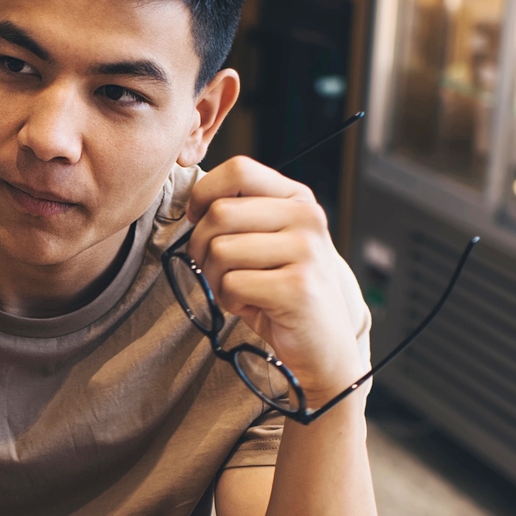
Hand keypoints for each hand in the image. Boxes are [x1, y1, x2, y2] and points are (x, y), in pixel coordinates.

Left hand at [186, 156, 369, 406]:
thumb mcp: (267, 242)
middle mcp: (307, 218)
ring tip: (240, 290)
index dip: (204, 193)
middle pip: (220, 213)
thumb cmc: (283, 292)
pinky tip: (252, 306)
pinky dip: (229, 301)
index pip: (239, 169)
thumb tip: (192, 206)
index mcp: (298, 199)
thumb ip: (241, 215)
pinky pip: (231, 284)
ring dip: (215, 278)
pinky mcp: (297, 287)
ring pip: (220, 250)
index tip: (197, 220)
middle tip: (215, 269)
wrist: (323, 346)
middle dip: (201, 247)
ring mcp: (306, 251)